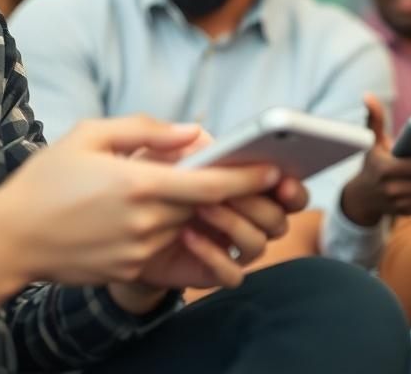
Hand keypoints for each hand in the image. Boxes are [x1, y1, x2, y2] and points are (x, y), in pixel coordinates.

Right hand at [0, 116, 283, 288]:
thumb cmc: (47, 180)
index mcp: (139, 184)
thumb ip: (146, 129)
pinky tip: (147, 215)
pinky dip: (168, 228)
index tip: (273, 169)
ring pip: (186, 225)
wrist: (8, 240)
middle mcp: (145, 221)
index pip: (211, 183)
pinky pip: (166, 246)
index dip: (247, 177)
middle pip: (205, 204)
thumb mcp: (90, 135)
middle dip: (220, 190)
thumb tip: (195, 131)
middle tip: (228, 174)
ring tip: (172, 191)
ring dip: (190, 209)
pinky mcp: (131, 269)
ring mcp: (139, 250)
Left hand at [113, 131, 310, 307]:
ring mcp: (230, 247)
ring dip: (234, 223)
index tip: (280, 176)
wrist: (117, 229)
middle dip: (264, 205)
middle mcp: (247, 218)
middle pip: (280, 219)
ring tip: (201, 206)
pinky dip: (214, 255)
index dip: (292, 187)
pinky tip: (186, 236)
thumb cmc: (143, 184)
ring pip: (258, 243)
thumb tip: (202, 138)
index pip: (288, 190)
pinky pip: (231, 273)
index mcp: (246, 186)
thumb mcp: (155, 155)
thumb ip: (178, 141)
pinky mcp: (211, 272)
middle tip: (242, 193)